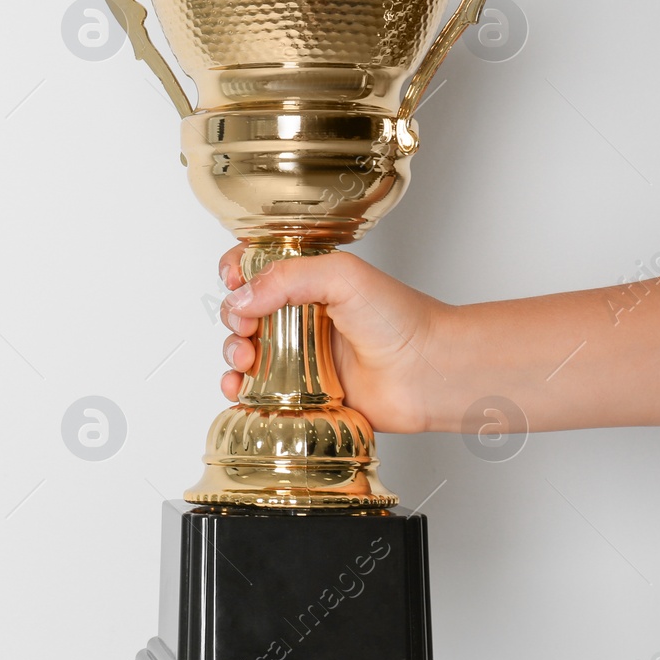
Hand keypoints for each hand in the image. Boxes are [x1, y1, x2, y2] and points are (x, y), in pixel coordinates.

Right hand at [216, 245, 450, 433]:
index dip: (237, 272)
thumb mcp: (341, 275)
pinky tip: (240, 388)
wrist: (427, 372)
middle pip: (243, 311)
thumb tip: (240, 298)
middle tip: (245, 327)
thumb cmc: (399, 318)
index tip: (234, 281)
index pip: (256, 268)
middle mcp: (300, 316)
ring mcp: (299, 355)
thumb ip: (286, 278)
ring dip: (232, 353)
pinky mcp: (301, 391)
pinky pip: (258, 391)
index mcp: (308, 281)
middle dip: (232, 318)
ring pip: (245, 351)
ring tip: (245, 360)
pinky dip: (239, 389)